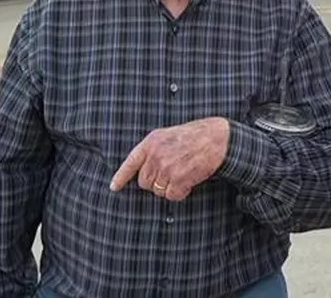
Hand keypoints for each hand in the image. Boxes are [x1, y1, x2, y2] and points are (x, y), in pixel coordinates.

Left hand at [109, 117, 229, 200]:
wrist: (217, 138)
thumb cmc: (195, 136)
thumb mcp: (169, 135)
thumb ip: (154, 150)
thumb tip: (143, 169)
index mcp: (151, 142)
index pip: (131, 162)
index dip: (121, 177)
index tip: (114, 187)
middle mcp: (156, 155)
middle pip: (144, 182)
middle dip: (156, 183)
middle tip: (172, 173)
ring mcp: (166, 167)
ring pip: (158, 191)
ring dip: (170, 187)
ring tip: (184, 173)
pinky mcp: (179, 178)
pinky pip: (172, 195)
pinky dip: (181, 192)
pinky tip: (189, 181)